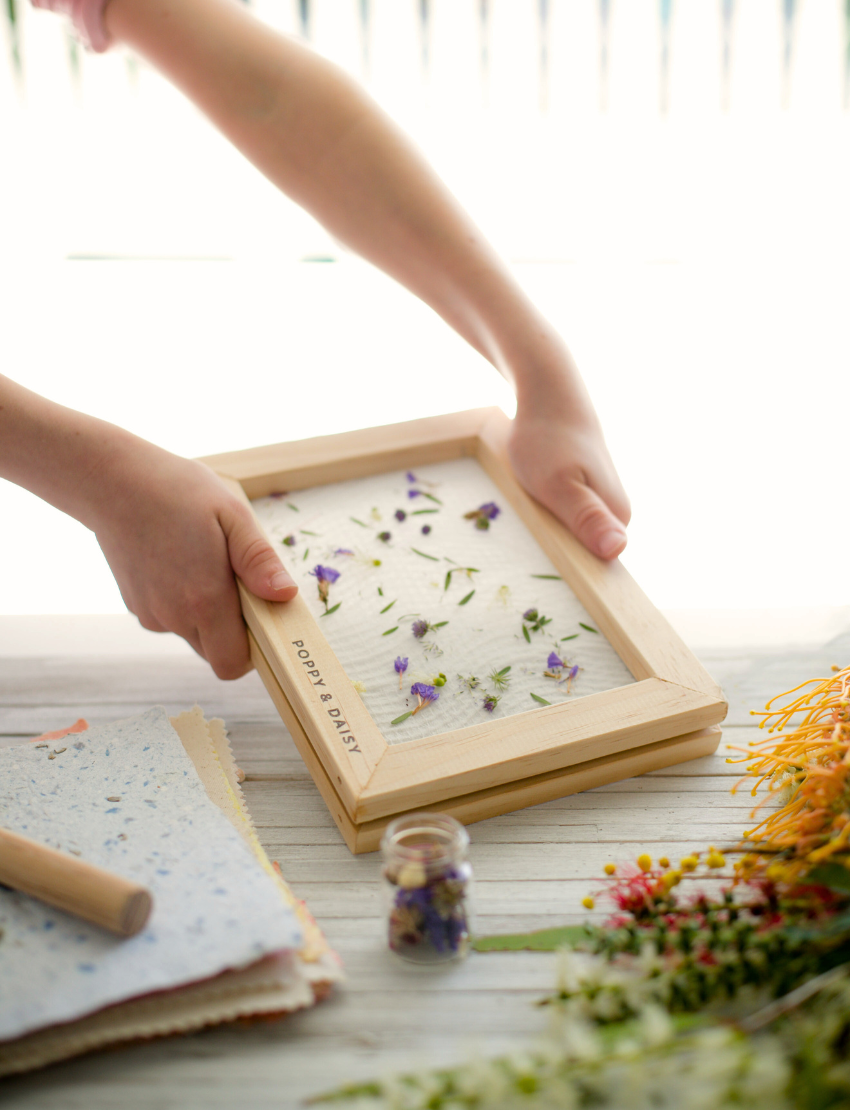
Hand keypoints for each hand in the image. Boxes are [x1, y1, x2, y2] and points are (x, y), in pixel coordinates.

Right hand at [88, 440, 297, 678]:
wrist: (112, 481)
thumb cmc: (178, 492)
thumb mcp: (232, 515)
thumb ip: (259, 561)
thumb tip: (285, 595)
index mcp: (204, 599)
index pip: (233, 664)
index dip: (253, 650)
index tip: (260, 616)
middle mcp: (173, 616)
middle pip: (215, 652)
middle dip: (232, 629)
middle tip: (234, 580)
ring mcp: (149, 614)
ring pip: (192, 635)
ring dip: (206, 614)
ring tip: (203, 563)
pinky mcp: (134, 606)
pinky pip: (169, 619)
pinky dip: (181, 603)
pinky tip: (178, 562)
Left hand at [508, 405, 629, 561]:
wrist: (548, 396)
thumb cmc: (547, 441)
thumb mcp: (559, 486)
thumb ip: (586, 519)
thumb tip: (616, 550)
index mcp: (618, 518)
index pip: (598, 567)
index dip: (570, 568)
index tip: (547, 551)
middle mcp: (617, 514)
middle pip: (583, 553)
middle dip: (554, 545)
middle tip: (534, 517)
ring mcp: (602, 503)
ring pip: (570, 534)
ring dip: (547, 526)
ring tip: (535, 501)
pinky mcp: (587, 493)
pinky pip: (565, 518)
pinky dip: (546, 512)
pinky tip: (538, 495)